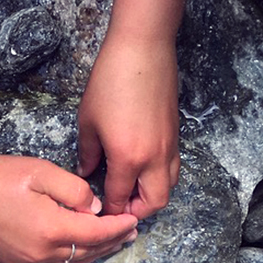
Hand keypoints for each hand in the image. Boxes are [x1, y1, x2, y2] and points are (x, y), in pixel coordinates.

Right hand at [0, 153, 137, 262]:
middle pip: (89, 252)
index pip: (97, 233)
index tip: (134, 219)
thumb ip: (73, 189)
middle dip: (113, 242)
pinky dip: (76, 260)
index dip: (118, 227)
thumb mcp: (39, 172)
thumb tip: (94, 207)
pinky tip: (81, 251)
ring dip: (96, 253)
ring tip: (113, 242)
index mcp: (52, 229)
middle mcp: (43, 254)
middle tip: (130, 232)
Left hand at [78, 32, 179, 217]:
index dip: (108, 211)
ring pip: (169, 187)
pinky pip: (173, 169)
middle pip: (154, 203)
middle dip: (136, 212)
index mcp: (128, 158)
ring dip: (152, 196)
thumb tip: (87, 172)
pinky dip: (160, 178)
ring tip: (132, 192)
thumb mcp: (88, 121)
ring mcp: (169, 147)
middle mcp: (154, 158)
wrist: (143, 49)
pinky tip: (143, 171)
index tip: (97, 214)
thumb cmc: (111, 80)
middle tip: (118, 207)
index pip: (120, 199)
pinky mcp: (176, 135)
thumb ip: (88, 153)